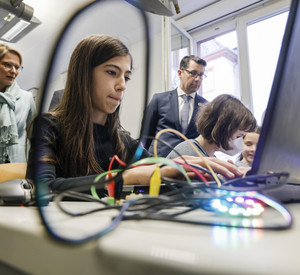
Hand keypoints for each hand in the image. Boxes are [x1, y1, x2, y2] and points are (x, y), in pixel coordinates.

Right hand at [122, 155, 243, 184]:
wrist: (147, 174)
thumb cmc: (165, 176)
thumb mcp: (184, 176)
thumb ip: (196, 175)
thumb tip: (210, 178)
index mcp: (191, 161)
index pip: (211, 162)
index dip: (224, 166)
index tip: (236, 172)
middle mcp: (189, 159)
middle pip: (211, 161)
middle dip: (227, 167)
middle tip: (239, 173)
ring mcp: (184, 162)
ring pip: (205, 163)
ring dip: (219, 168)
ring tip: (231, 174)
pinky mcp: (178, 166)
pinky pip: (193, 169)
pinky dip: (204, 172)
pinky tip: (213, 175)